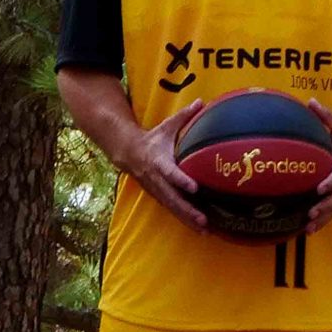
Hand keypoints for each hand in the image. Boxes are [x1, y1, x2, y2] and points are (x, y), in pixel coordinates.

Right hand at [119, 98, 208, 231]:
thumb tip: (202, 101)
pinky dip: (184, 219)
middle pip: (172, 197)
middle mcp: (156, 180)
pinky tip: (198, 228)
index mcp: (158, 162)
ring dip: (187, 219)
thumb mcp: (166, 127)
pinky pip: (172, 209)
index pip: (170, 173)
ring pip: (172, 207)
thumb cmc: (152, 139)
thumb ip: (184, 116)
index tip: (194, 188)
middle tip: (203, 220)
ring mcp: (156, 190)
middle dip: (187, 210)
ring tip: (204, 230)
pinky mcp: (158, 196)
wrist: (126, 152)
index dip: (181, 180)